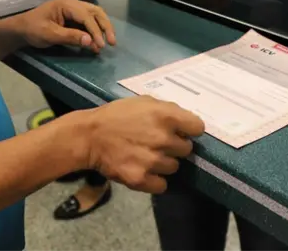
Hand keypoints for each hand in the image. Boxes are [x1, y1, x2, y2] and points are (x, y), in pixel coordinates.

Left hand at [17, 0, 115, 53]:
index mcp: (66, 4)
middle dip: (105, 26)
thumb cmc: (32, 30)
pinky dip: (95, 30)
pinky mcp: (72, 17)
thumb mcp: (50, 35)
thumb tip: (90, 41)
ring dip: (102, 28)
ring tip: (108, 42)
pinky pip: (88, 21)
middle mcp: (72, 4)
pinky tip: (97, 42)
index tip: (101, 45)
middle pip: (95, 12)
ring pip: (94, 15)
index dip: (96, 30)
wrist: (21, 29)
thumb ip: (70, 37)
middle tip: (112, 42)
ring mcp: (73, 10)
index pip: (86, 16)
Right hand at [84, 96, 204, 193]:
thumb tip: (184, 122)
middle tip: (157, 143)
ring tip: (146, 155)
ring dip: (164, 163)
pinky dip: (155, 179)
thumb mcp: (143, 102)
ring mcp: (153, 161)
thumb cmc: (117, 115)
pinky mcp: (141, 179)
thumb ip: (166, 109)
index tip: (181, 131)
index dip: (189, 129)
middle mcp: (163, 139)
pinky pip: (162, 184)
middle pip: (186, 149)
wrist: (89, 136)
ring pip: (174, 167)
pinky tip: (143, 169)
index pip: (198, 128)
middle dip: (174, 146)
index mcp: (165, 116)